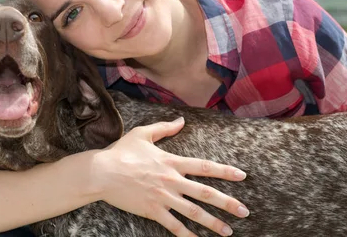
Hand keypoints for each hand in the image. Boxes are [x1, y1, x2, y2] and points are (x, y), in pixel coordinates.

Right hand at [91, 117, 248, 236]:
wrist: (102, 172)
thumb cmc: (121, 152)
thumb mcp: (143, 134)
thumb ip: (164, 128)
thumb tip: (181, 120)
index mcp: (171, 161)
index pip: (204, 166)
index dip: (225, 171)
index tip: (242, 176)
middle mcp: (172, 180)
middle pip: (205, 193)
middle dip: (227, 203)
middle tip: (244, 212)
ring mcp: (163, 197)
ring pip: (194, 212)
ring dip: (213, 223)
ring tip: (228, 232)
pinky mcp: (153, 210)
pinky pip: (174, 225)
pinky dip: (187, 235)